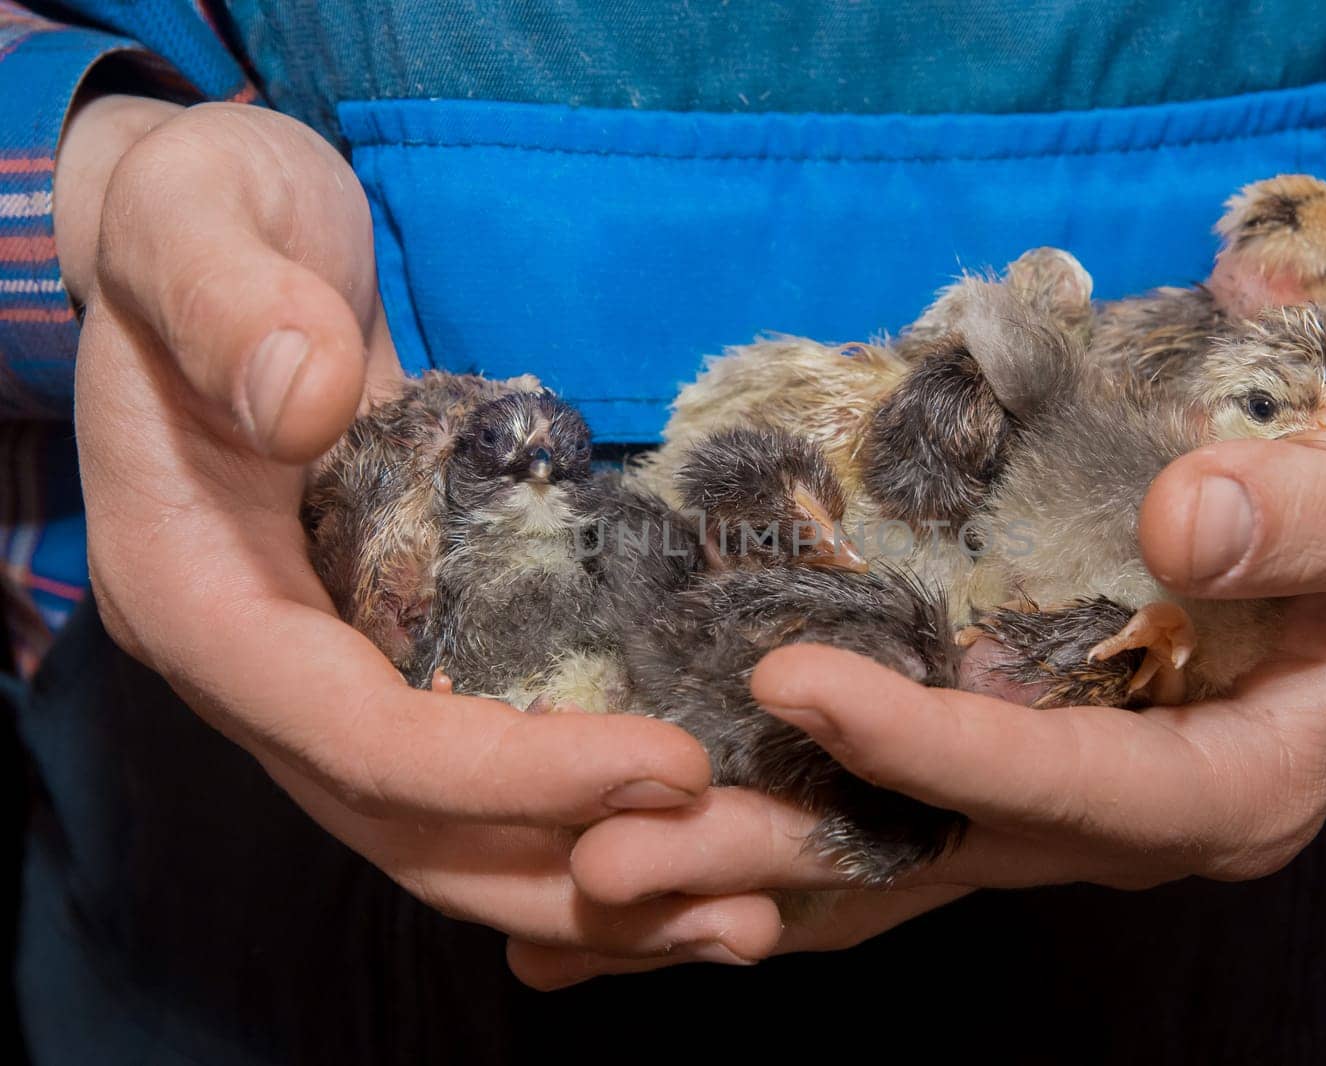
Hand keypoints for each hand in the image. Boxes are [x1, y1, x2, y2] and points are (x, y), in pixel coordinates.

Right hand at [65, 99, 779, 966]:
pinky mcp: (398, 641)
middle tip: (738, 906)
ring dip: (586, 880)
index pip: (361, 739)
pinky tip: (682, 822)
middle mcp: (266, 668)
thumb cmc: (203, 223)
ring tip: (739, 912)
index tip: (669, 767)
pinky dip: (573, 806)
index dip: (510, 774)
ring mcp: (332, 667)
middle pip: (411, 830)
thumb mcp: (199, 223)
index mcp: (203, 602)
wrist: (215, 245)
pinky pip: (481, 756)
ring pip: (449, 824)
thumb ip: (233, 306)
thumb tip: (299, 399)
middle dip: (570, 876)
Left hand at [543, 364, 1325, 981]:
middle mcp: (1128, 825)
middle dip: (773, 857)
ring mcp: (1067, 811)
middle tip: (605, 855)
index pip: (1059, 784)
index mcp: (1229, 786)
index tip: (792, 685)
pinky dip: (780, 848)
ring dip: (739, 879)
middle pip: (936, 855)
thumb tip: (1184, 524)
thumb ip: (1318, 523)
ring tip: (574, 895)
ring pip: (890, 864)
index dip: (930, 745)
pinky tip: (660, 868)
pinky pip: (890, 827)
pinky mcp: (1021, 770)